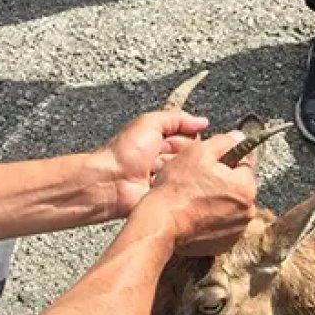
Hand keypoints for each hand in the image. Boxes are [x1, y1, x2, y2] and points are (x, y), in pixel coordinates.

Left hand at [94, 110, 209, 217]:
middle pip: (191, 155)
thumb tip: (202, 121)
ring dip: (182, 171)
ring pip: (188, 172)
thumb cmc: (125, 152)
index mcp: (159, 139)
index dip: (190, 138)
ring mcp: (165, 177)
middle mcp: (163, 157)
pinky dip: (179, 187)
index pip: (190, 137)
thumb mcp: (151, 122)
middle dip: (187, 155)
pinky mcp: (165, 195)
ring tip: (168, 171)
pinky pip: (182, 191)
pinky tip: (172, 185)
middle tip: (175, 156)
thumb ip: (177, 118)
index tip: (190, 139)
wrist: (111, 182)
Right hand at [145, 132, 257, 255]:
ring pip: (230, 206)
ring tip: (195, 199)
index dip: (226, 160)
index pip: (244, 165)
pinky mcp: (224, 244)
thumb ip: (224, 142)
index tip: (210, 164)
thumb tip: (240, 137)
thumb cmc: (178, 187)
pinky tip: (196, 214)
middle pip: (238, 187)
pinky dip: (212, 219)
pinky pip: (222, 224)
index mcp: (246, 187)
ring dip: (218, 201)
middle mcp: (247, 211)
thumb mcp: (199, 152)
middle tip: (198, 181)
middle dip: (223, 182)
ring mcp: (236, 230)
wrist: (160, 222)